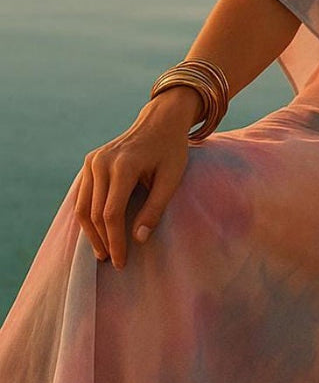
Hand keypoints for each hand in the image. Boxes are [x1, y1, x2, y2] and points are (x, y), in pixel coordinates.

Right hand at [74, 92, 194, 269]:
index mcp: (124, 166)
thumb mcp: (171, 179)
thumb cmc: (171, 151)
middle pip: (94, 213)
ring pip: (83, 206)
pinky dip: (87, 216)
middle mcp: (102, 162)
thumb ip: (155, 208)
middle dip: (103, 240)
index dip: (115, 241)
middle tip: (112, 261)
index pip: (111, 213)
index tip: (121, 261)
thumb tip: (138, 239)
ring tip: (102, 252)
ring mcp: (93, 161)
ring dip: (91, 232)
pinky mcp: (90, 162)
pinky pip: (83, 195)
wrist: (160, 121)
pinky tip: (97, 232)